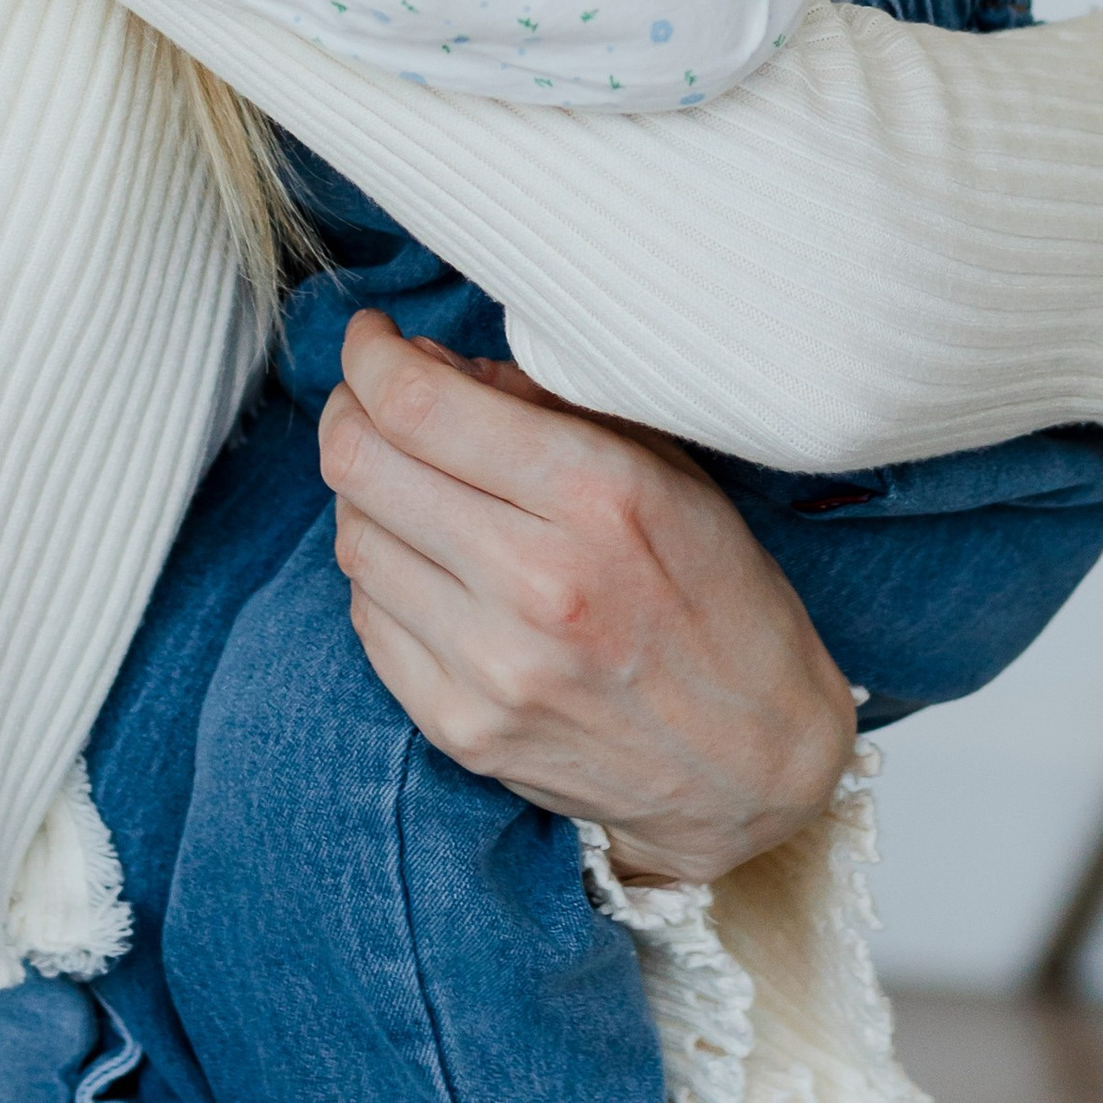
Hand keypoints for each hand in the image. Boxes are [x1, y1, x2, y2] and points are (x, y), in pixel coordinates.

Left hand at [320, 309, 857, 885]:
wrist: (753, 762)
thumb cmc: (718, 595)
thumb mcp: (663, 467)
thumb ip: (542, 402)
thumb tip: (425, 360)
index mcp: (593, 496)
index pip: (417, 404)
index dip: (371, 356)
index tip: (372, 340)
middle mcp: (535, 584)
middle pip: (361, 465)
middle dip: (349, 410)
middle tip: (368, 396)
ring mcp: (490, 668)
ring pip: (353, 539)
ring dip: (363, 494)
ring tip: (408, 482)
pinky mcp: (462, 730)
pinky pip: (367, 620)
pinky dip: (380, 572)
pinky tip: (423, 559)